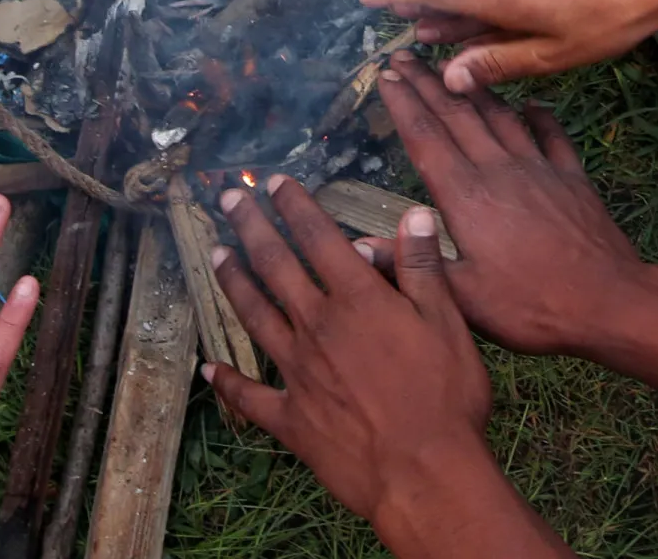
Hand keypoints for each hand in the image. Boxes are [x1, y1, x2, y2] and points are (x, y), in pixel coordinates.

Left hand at [204, 177, 492, 524]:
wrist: (425, 475)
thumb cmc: (447, 398)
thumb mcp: (449, 324)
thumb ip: (423, 268)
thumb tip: (413, 214)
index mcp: (358, 300)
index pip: (319, 238)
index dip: (296, 206)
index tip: (274, 182)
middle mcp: (318, 326)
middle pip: (275, 266)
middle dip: (251, 227)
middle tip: (229, 200)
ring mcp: (298, 372)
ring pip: (254, 315)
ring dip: (233, 282)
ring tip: (214, 254)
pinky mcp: (291, 417)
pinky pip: (250, 395)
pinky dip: (228, 380)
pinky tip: (208, 367)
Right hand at [366, 53, 645, 355]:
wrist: (609, 302)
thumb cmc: (529, 305)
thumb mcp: (462, 296)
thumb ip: (411, 264)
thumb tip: (356, 248)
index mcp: (465, 195)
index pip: (425, 137)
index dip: (402, 103)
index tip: (384, 75)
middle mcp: (498, 170)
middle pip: (456, 115)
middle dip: (426, 83)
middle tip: (404, 55)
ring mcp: (538, 168)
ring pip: (498, 116)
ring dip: (472, 89)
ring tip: (452, 66)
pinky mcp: (572, 177)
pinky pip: (552, 135)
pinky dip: (539, 115)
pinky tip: (531, 103)